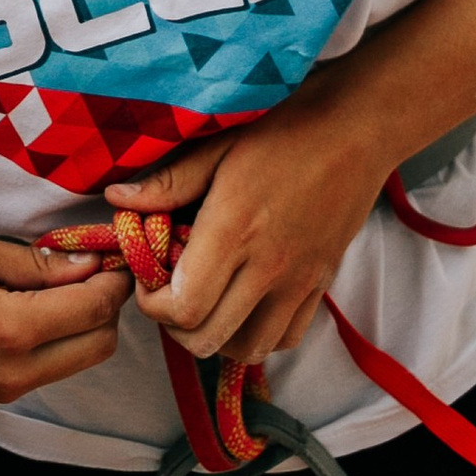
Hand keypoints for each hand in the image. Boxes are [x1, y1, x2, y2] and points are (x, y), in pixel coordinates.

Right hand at [0, 234, 128, 409]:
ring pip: (76, 362)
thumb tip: (88, 263)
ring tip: (63, 286)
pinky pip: (46, 372)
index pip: (94, 310)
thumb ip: (36, 262)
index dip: (114, 279)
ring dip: (83, 327)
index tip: (114, 252)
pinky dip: (56, 344)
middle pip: (99, 346)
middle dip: (107, 307)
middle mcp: (15, 371)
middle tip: (94, 270)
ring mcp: (3, 391)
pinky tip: (35, 310)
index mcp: (12, 330)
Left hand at [103, 79, 387, 369]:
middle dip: (175, 324)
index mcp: (234, 232)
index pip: (183, 309)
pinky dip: (259, 334)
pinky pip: (287, 338)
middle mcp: (267, 268)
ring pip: (249, 349)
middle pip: (208, 340)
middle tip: (170, 289)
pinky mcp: (322, 284)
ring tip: (207, 299)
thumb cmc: (286, 125)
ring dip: (218, 336)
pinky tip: (246, 302)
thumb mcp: (218, 144)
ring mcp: (299, 281)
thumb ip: (168, 181)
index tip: (149, 277)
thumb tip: (117, 202)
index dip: (153, 305)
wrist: (359, 126)